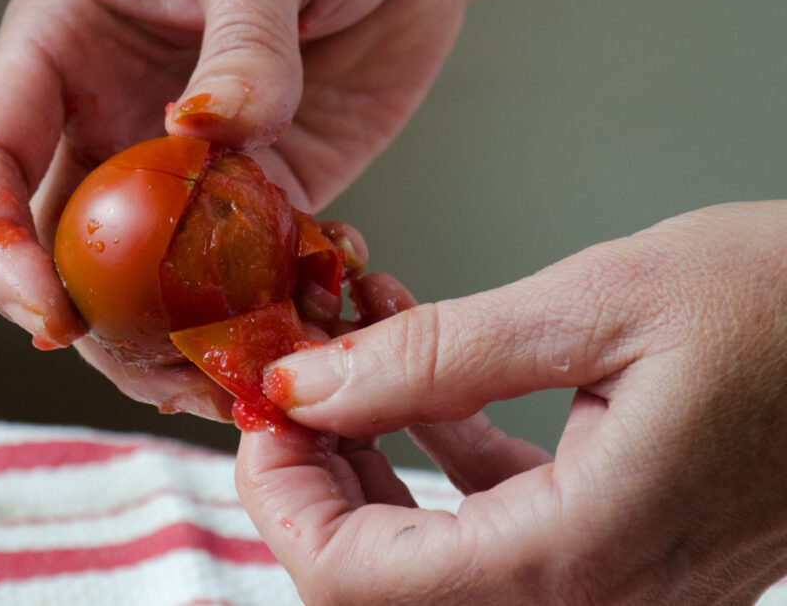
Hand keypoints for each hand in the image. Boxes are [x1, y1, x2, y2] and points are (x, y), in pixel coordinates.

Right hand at [0, 0, 472, 418]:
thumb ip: (239, 38)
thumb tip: (206, 129)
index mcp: (64, 46)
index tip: (46, 310)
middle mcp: (107, 119)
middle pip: (56, 246)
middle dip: (91, 325)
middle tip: (153, 375)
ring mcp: (177, 172)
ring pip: (143, 283)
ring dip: (176, 344)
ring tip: (229, 382)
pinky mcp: (253, 200)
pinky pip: (237, 277)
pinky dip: (262, 316)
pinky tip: (305, 326)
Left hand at [237, 202, 786, 603]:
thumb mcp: (592, 306)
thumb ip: (433, 358)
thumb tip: (308, 385)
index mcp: (577, 559)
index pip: (356, 580)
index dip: (281, 497)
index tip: (263, 410)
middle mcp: (592, 600)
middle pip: (379, 579)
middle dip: (315, 477)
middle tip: (295, 380)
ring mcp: (610, 583)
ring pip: (429, 553)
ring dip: (370, 458)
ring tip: (350, 358)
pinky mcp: (620, 543)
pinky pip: (492, 522)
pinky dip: (436, 454)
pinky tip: (421, 380)